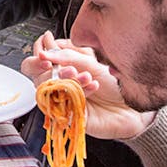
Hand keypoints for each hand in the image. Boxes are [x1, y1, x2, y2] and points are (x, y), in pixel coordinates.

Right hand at [21, 32, 153, 139]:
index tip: (45, 53)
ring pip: (48, 90)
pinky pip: (64, 103)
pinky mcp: (69, 114)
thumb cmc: (113, 83)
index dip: (37, 57)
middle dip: (46, 70)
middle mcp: (59, 83)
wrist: (131, 105)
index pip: (37, 61)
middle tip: (63, 67)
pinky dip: (79, 92)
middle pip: (35, 76)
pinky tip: (93, 86)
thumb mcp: (92, 62)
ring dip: (66, 79)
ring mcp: (62, 100)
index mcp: (61, 66)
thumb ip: (67, 56)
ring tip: (86, 76)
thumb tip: (44, 52)